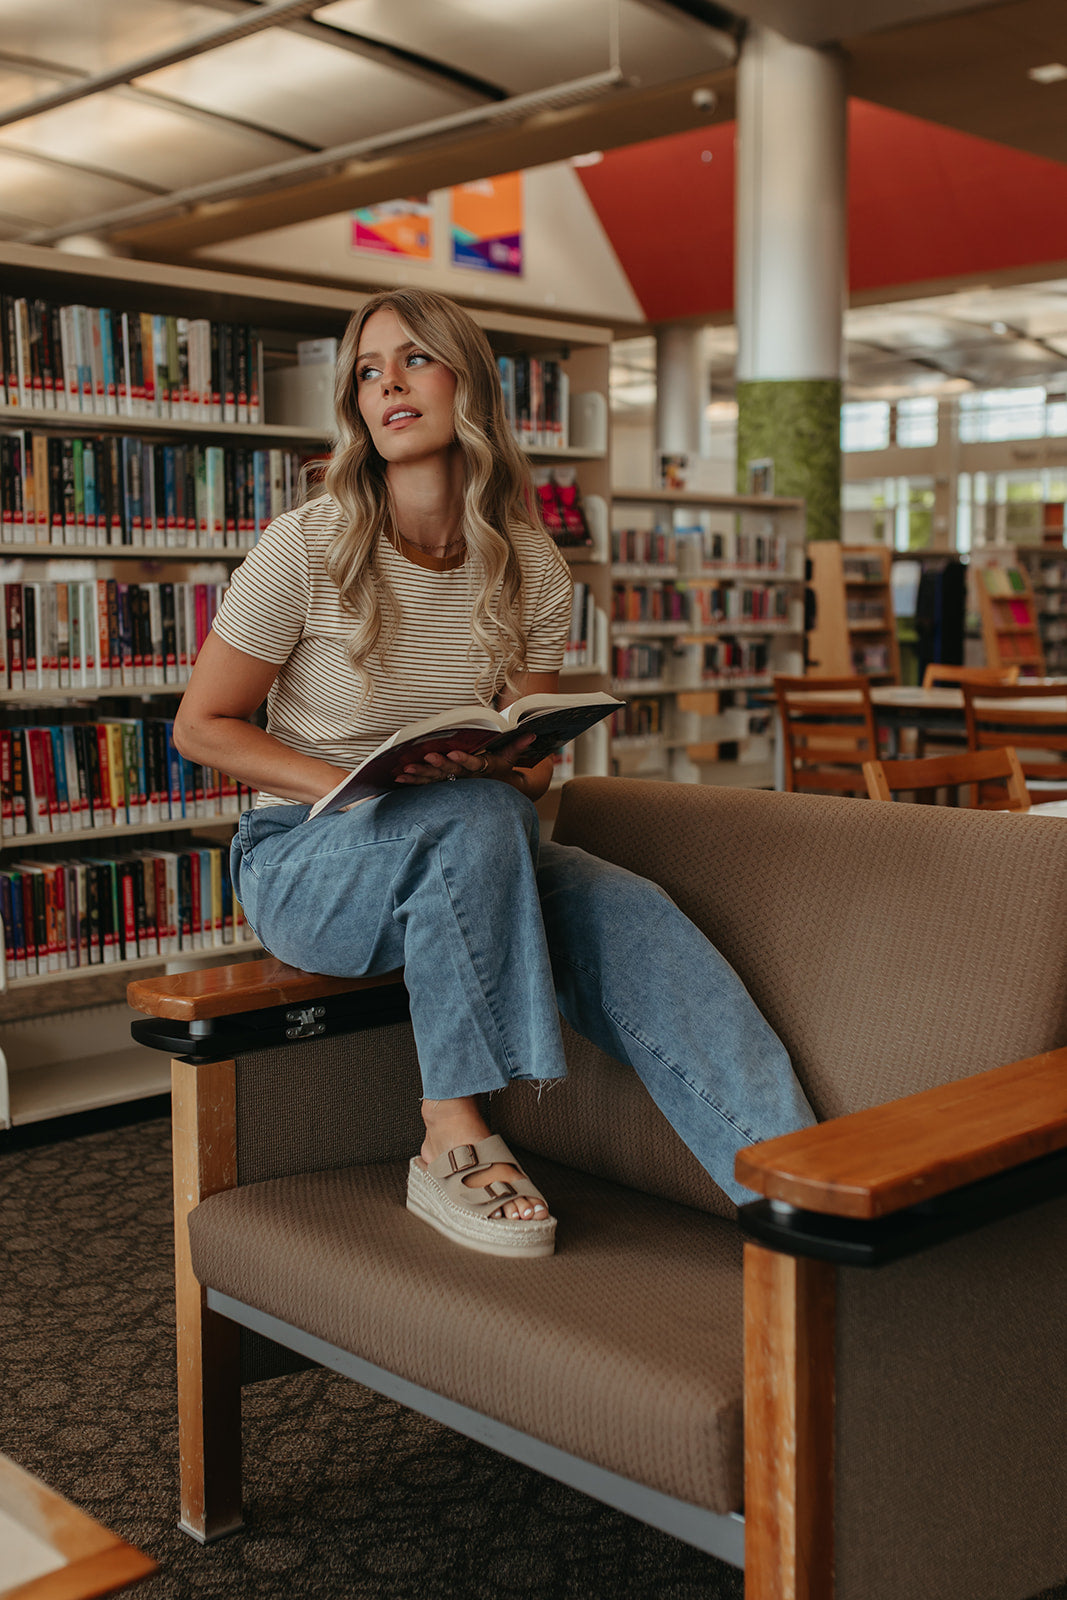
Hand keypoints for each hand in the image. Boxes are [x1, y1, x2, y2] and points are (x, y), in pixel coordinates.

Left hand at [395, 733, 534, 784]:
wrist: (492, 797)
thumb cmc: (499, 773)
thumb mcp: (509, 760)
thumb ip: (517, 746)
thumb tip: (532, 733)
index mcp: (482, 769)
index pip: (473, 765)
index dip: (463, 760)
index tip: (453, 753)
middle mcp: (466, 778)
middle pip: (449, 772)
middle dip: (435, 766)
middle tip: (423, 758)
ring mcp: (452, 783)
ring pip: (434, 780)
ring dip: (419, 775)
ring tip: (404, 770)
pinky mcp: (441, 786)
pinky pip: (425, 785)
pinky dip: (412, 781)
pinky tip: (398, 777)